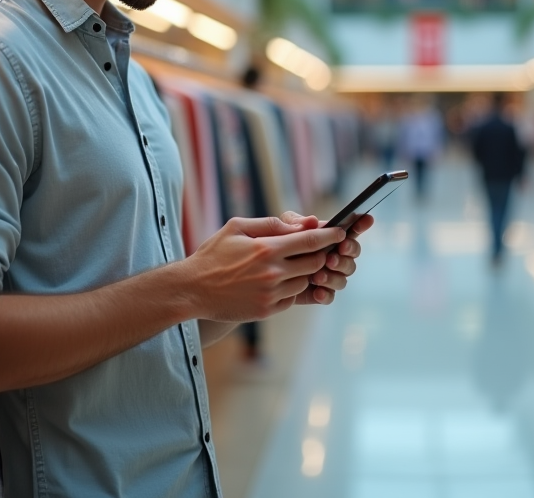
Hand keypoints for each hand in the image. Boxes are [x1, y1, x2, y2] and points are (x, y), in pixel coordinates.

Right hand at [182, 216, 345, 322]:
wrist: (192, 289)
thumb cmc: (213, 254)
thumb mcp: (237, 227)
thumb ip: (271, 224)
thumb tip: (301, 224)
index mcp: (267, 248)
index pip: (311, 241)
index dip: (330, 236)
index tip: (342, 231)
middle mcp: (272, 272)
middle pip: (315, 263)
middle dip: (322, 255)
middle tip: (321, 249)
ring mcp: (271, 294)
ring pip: (306, 282)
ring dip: (306, 273)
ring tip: (293, 265)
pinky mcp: (266, 310)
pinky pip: (292, 298)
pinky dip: (291, 289)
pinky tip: (278, 282)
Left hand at [277, 211, 372, 306]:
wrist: (258, 270)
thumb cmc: (272, 244)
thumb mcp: (281, 227)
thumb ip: (295, 223)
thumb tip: (313, 221)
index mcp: (327, 238)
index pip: (349, 230)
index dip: (360, 224)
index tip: (366, 219)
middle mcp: (332, 256)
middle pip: (352, 256)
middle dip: (348, 253)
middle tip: (336, 253)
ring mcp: (327, 276)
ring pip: (343, 278)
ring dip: (334, 275)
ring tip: (318, 275)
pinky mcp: (317, 293)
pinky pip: (329, 296)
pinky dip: (326, 294)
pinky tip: (317, 292)